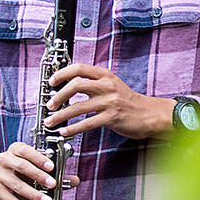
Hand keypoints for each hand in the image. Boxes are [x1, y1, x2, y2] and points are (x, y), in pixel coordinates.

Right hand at [0, 141, 79, 199]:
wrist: (9, 185)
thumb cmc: (28, 173)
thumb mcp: (41, 170)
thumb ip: (58, 173)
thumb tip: (75, 180)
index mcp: (16, 149)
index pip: (25, 150)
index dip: (38, 158)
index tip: (51, 167)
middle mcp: (4, 160)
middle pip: (20, 166)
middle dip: (38, 176)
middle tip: (53, 184)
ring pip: (16, 185)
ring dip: (33, 194)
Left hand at [44, 63, 173, 139]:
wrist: (150, 114)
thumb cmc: (129, 101)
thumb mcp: (112, 85)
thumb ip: (94, 83)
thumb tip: (69, 85)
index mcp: (105, 75)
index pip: (79, 68)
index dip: (62, 74)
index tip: (51, 82)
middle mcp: (107, 86)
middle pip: (75, 85)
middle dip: (58, 96)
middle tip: (49, 104)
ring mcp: (110, 102)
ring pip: (78, 107)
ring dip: (61, 115)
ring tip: (51, 121)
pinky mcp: (112, 118)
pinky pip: (87, 123)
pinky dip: (72, 129)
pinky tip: (65, 132)